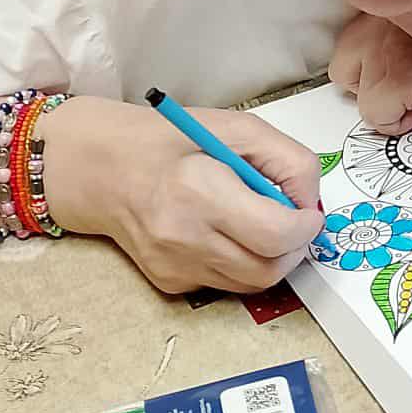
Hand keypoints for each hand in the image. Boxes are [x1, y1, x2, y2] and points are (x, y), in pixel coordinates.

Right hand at [44, 98, 323, 294]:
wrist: (101, 168)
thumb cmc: (170, 139)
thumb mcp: (236, 128)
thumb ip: (287, 160)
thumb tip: (310, 202)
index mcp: (199, 191)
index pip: (275, 234)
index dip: (305, 226)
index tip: (308, 212)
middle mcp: (184, 237)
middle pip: (268, 269)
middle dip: (295, 249)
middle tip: (295, 223)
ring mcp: (174, 267)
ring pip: (251, 284)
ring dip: (271, 259)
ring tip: (263, 225)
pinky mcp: (169, 283)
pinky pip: (225, 284)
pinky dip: (240, 263)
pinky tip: (225, 233)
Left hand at [329, 15, 411, 134]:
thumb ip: (403, 26)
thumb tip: (370, 58)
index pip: (352, 37)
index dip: (376, 65)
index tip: (411, 69)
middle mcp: (387, 13)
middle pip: (343, 63)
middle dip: (371, 83)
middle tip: (409, 87)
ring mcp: (392, 42)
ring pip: (356, 92)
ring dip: (384, 102)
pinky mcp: (405, 73)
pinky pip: (375, 113)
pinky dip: (396, 123)